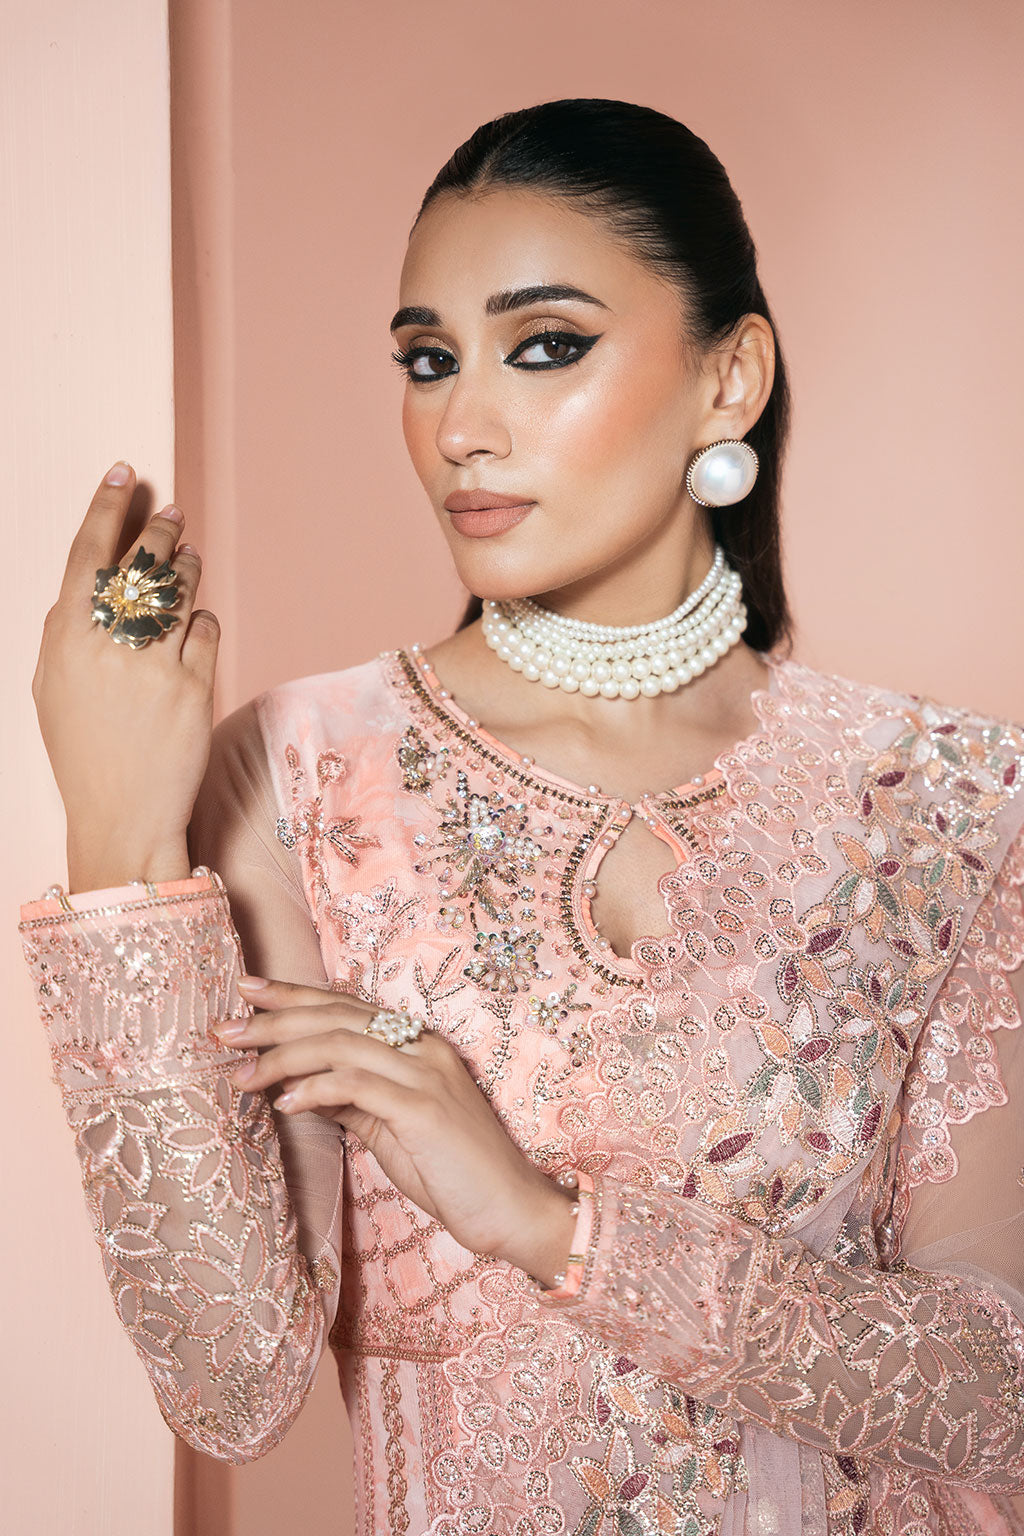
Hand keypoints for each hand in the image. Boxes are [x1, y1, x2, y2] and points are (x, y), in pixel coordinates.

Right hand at [31, 461, 219, 889]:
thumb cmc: (84, 752)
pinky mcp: (194, 685)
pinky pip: (207, 629)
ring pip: (180, 589)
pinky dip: (204, 619)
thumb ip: (65, 633)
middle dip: (158, 529)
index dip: (107, 506)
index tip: (123, 473)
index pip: (87, 553)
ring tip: (188, 556)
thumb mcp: (52, 689)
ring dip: (187, 566)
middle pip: (140, 561)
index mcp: (66, 638)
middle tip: (171, 514)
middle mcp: (108, 644)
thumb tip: (84, 586)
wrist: (122, 815)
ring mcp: (153, 663)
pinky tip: (197, 622)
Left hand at [217, 976, 577, 1280]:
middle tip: (224, 1029)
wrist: (512, 1208)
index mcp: (418, 1045)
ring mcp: (425, 1074)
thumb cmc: (453, 1173)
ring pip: (340, 1043)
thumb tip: (299, 1088)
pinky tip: (285, 1102)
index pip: (346, 1007)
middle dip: (274, 1018)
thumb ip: (353, 1101)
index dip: (294, 995)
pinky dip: (316, 1087)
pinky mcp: (423, 1107)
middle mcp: (422, 1048)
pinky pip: (357, 1084)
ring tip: (240, 1073)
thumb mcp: (392, 1128)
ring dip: (282, 1055)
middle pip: (336, 1016)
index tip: (247, 992)